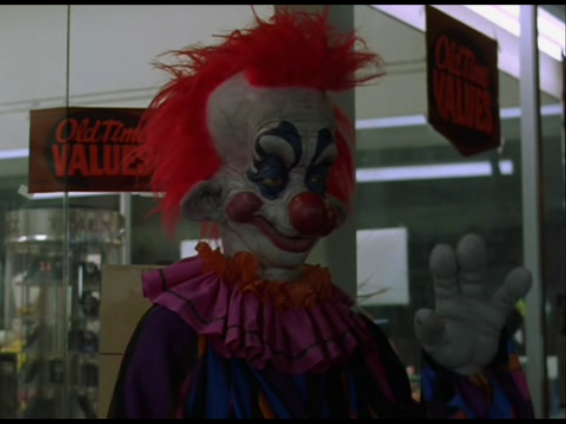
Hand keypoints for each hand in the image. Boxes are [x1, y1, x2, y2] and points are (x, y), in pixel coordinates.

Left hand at [414, 234, 531, 375]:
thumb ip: (428, 330)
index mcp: (443, 296)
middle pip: (463, 272)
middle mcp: (460, 292)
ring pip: (481, 280)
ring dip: (484, 267)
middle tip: (471, 240)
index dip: (442, 265)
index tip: (443, 250)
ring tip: (489, 250)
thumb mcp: (433, 341)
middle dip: (466, 257)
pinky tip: (523, 275)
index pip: (442, 278)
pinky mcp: (496, 314)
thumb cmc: (444, 344)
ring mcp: (479, 301)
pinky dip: (515, 288)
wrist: (464, 361)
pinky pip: (506, 299)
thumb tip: (423, 314)